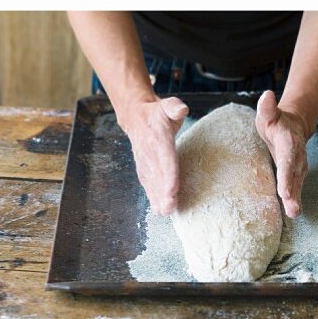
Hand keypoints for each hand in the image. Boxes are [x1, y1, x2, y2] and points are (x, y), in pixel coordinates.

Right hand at [115, 95, 189, 214]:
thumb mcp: (167, 105)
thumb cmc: (157, 114)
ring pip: (152, 182)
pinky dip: (152, 197)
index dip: (168, 174)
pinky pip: (148, 183)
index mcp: (158, 137)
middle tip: (170, 207)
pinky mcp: (144, 168)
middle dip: (163, 192)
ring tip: (165, 213)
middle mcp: (150, 152)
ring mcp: (145, 161)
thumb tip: (181, 109)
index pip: (165, 158)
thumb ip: (174, 107)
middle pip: (158, 175)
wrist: (136, 117)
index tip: (172, 189)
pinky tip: (159, 210)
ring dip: (157, 198)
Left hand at [253, 90, 312, 217]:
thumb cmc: (276, 120)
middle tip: (291, 207)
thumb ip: (267, 107)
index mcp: (289, 141)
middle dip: (293, 191)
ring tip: (294, 213)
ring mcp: (299, 165)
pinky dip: (295, 200)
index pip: (287, 160)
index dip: (287, 175)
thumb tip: (267, 95)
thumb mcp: (268, 113)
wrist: (294, 125)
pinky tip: (293, 213)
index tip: (284, 190)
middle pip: (295, 175)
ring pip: (298, 183)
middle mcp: (297, 155)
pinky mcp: (297, 173)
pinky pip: (296, 187)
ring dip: (296, 199)